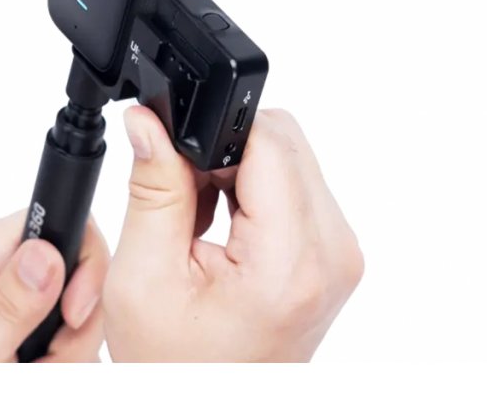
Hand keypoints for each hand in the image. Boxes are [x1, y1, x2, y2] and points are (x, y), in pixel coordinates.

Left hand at [0, 211, 108, 361]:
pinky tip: (22, 374)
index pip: (67, 221)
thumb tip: (48, 253)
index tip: (72, 319)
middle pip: (77, 276)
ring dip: (60, 356)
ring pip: (73, 314)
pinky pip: (57, 335)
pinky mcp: (11, 317)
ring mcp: (5, 290)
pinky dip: (49, 364)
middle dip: (71, 330)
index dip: (85, 270)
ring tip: (20, 374)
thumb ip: (6, 306)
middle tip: (37, 367)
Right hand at [103, 106, 363, 361]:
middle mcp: (333, 252)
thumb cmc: (179, 364)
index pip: (267, 140)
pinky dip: (256, 192)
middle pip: (282, 142)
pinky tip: (228, 231)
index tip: (176, 167)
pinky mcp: (337, 251)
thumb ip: (153, 187)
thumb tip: (149, 121)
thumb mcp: (144, 277)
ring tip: (205, 227)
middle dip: (225, 154)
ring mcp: (341, 252)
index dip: (213, 137)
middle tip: (187, 208)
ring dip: (240, 172)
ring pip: (289, 157)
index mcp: (289, 261)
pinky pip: (298, 185)